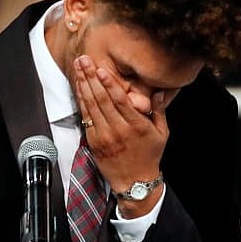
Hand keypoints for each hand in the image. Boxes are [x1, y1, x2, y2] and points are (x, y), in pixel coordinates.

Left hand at [73, 55, 173, 214]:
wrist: (134, 182)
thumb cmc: (149, 155)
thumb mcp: (162, 133)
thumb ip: (159, 111)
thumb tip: (159, 91)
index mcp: (136, 126)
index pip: (120, 101)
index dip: (109, 84)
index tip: (101, 69)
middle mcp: (118, 130)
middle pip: (101, 100)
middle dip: (91, 78)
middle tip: (84, 60)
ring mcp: (104, 136)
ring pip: (91, 106)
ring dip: (83, 85)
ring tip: (78, 68)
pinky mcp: (94, 142)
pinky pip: (86, 118)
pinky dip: (81, 101)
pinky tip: (79, 87)